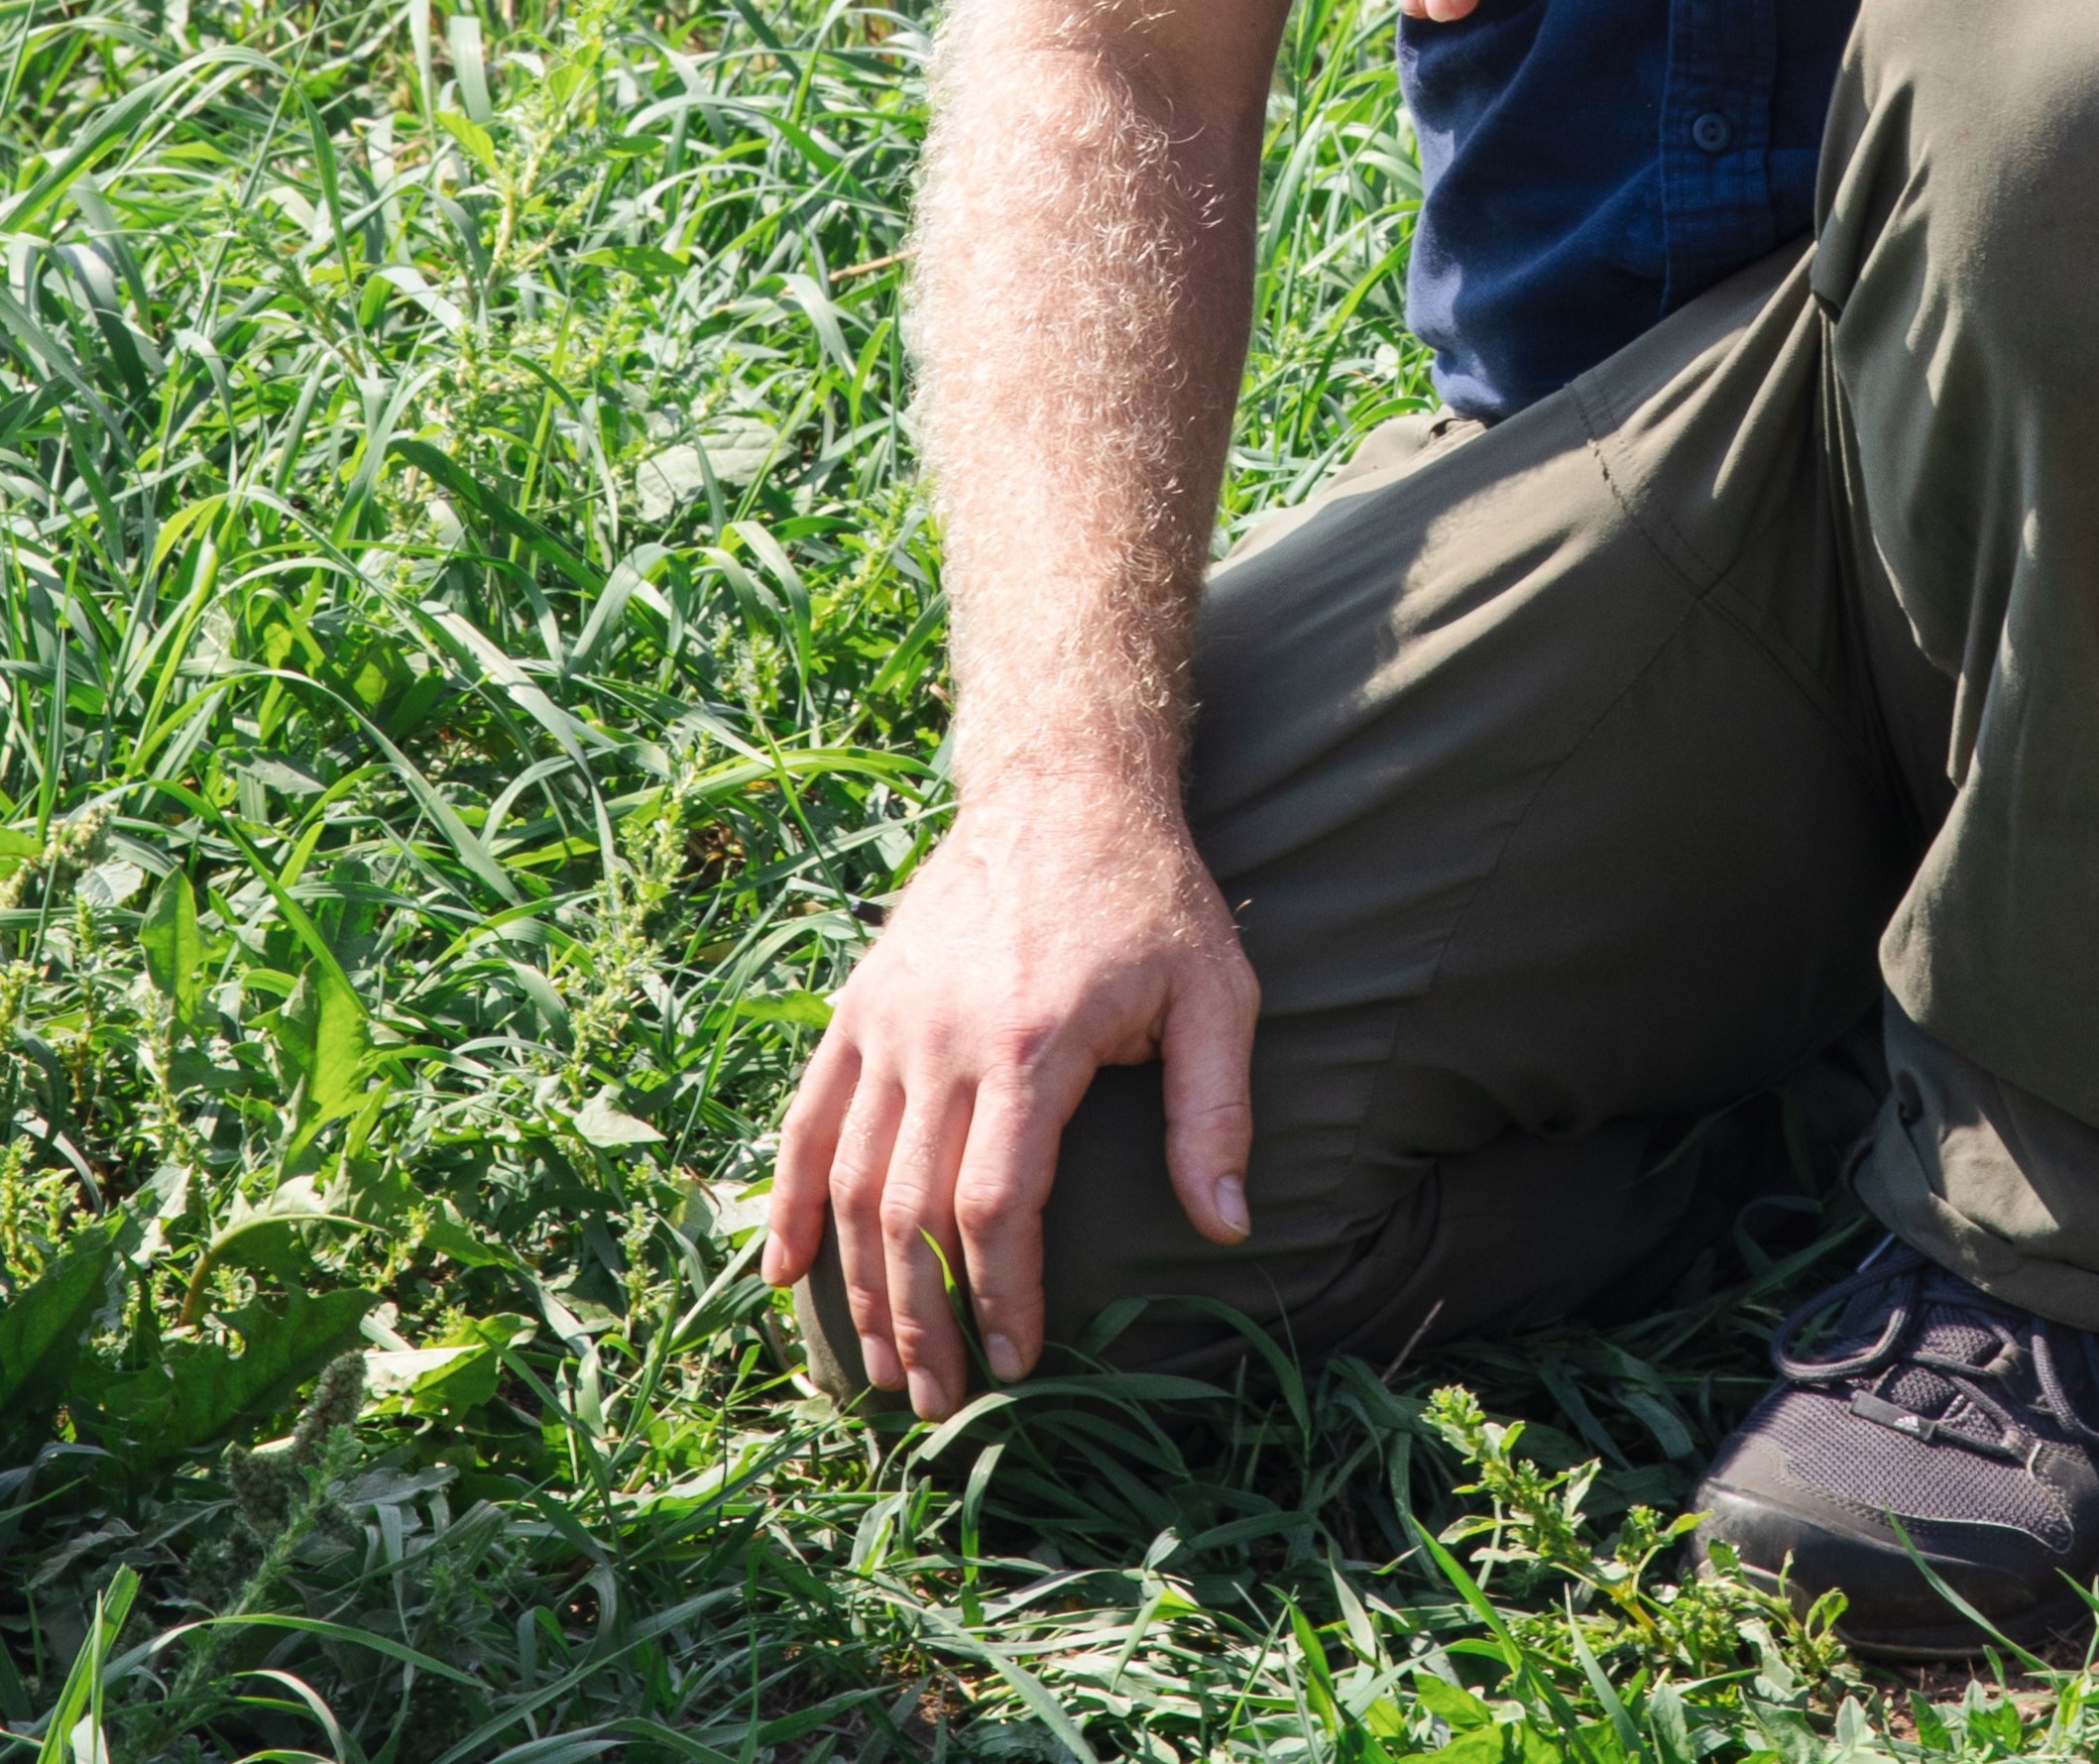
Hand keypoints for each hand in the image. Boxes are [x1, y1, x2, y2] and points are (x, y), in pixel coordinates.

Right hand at [761, 774, 1257, 1419]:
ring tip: (878, 1367)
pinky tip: (784, 1272)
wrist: (1064, 782)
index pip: (996, 1209)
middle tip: (937, 1401)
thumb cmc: (1151, 897)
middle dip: (921, 1322)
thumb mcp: (1215, 993)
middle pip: (911, 1213)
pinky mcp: (860, 1003)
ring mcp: (889, 1020)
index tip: (1021, 1364)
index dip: (1004, 1299)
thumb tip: (1229, 1230)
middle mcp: (943, 1037)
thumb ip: (1216, 1114)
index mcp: (1031, 1044)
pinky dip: (789, 1199)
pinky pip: (808, 1116)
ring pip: (853, 1179)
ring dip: (857, 1285)